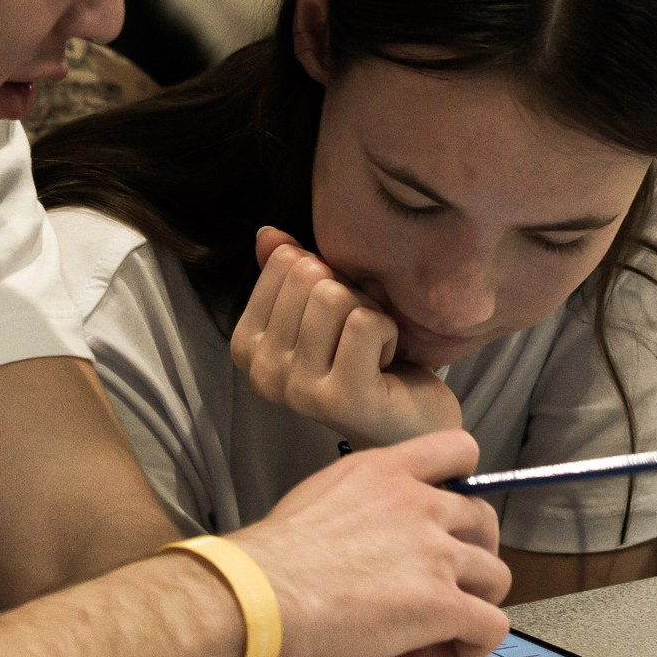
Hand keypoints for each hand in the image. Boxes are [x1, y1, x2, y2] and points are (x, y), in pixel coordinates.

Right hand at [231, 229, 461, 448]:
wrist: (410, 422)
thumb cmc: (368, 361)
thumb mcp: (325, 310)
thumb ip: (290, 273)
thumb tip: (267, 233)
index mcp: (246, 346)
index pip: (284, 262)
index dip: (326, 278)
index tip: (337, 321)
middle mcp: (262, 372)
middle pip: (309, 275)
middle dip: (350, 293)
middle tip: (360, 336)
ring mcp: (296, 389)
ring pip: (335, 296)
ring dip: (370, 314)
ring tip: (373, 350)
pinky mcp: (338, 397)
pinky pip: (364, 322)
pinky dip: (389, 332)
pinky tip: (386, 365)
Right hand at [231, 429, 510, 656]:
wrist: (258, 594)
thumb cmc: (269, 560)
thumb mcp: (318, 497)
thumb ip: (363, 504)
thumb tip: (373, 542)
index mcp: (385, 472)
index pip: (459, 450)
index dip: (465, 485)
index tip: (448, 517)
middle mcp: (419, 504)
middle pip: (485, 522)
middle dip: (470, 557)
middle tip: (436, 586)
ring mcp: (435, 554)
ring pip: (496, 578)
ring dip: (470, 605)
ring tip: (427, 632)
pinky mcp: (442, 603)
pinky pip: (492, 627)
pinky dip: (471, 648)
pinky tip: (435, 655)